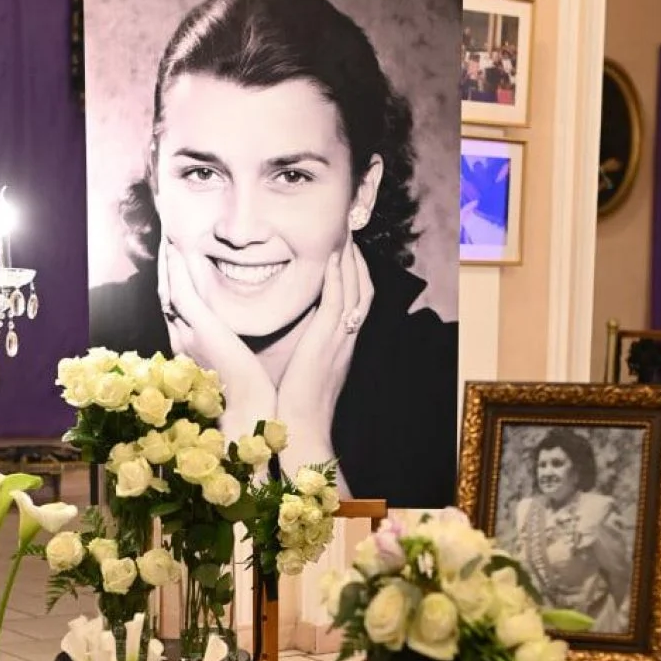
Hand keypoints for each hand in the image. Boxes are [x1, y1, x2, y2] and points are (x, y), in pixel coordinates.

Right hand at [157, 238, 275, 433]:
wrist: (251, 413)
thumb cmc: (251, 395)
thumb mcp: (237, 364)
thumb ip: (230, 349)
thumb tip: (236, 338)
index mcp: (193, 350)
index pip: (181, 310)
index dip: (177, 285)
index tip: (178, 262)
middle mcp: (185, 340)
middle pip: (171, 297)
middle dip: (168, 271)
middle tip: (166, 243)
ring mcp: (190, 334)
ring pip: (173, 290)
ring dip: (169, 264)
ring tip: (167, 239)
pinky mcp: (202, 328)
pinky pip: (183, 292)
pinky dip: (177, 270)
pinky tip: (175, 250)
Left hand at [274, 236, 372, 470]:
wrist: (304, 429)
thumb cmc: (298, 405)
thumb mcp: (306, 368)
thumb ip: (307, 346)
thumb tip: (297, 332)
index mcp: (344, 343)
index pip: (357, 298)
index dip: (355, 271)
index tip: (346, 248)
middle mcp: (348, 337)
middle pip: (363, 287)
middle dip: (358, 257)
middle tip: (349, 230)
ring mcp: (340, 338)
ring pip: (355, 288)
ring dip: (351, 258)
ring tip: (344, 232)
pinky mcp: (326, 341)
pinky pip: (337, 301)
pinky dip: (337, 276)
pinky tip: (331, 255)